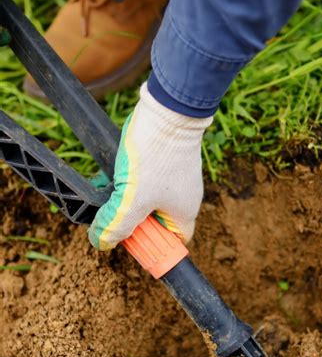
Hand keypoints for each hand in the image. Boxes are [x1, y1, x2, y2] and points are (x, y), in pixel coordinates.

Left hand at [88, 83, 211, 249]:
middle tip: (112, 214)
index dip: (151, 246)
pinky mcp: (164, 160)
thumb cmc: (157, 156)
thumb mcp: (133, 198)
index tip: (130, 240)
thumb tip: (102, 242)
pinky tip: (111, 174)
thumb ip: (116, 225)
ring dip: (124, 198)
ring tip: (108, 191)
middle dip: (131, 219)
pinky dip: (126, 180)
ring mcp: (174, 177)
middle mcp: (183, 197)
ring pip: (145, 199)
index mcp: (184, 212)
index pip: (173, 242)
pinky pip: (143, 180)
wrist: (167, 110)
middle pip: (154, 221)